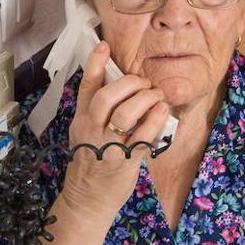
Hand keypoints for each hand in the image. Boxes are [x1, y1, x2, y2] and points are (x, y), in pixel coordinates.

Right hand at [59, 41, 170, 220]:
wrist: (87, 199)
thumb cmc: (91, 163)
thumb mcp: (85, 133)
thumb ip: (96, 111)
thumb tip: (118, 86)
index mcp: (81, 121)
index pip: (85, 88)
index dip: (94, 65)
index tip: (103, 45)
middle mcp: (91, 131)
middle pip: (106, 97)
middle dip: (129, 84)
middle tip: (143, 83)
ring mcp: (108, 146)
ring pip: (125, 113)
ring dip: (145, 99)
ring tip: (155, 96)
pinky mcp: (125, 161)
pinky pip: (143, 135)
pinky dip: (155, 120)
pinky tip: (162, 111)